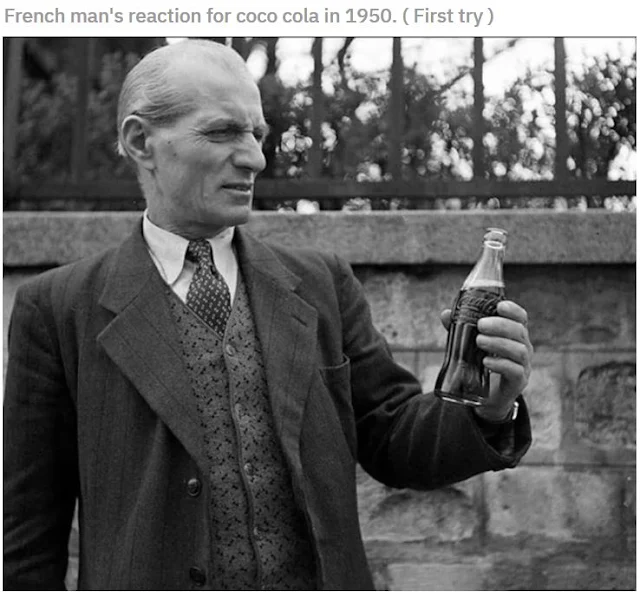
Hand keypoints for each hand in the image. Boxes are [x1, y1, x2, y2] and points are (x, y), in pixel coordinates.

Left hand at [440, 300, 532, 420]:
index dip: (513, 310)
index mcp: (513, 335)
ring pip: (519, 351)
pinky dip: (500, 364)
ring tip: (479, 341)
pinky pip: (515, 371)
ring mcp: (523, 366)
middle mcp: (523, 348)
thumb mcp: (470, 345)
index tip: (499, 306)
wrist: (486, 398)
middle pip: (519, 332)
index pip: (520, 318)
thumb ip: (460, 329)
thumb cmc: (480, 365)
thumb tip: (446, 314)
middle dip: (500, 326)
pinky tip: (486, 361)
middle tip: (480, 325)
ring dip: (498, 343)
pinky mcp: (518, 382)